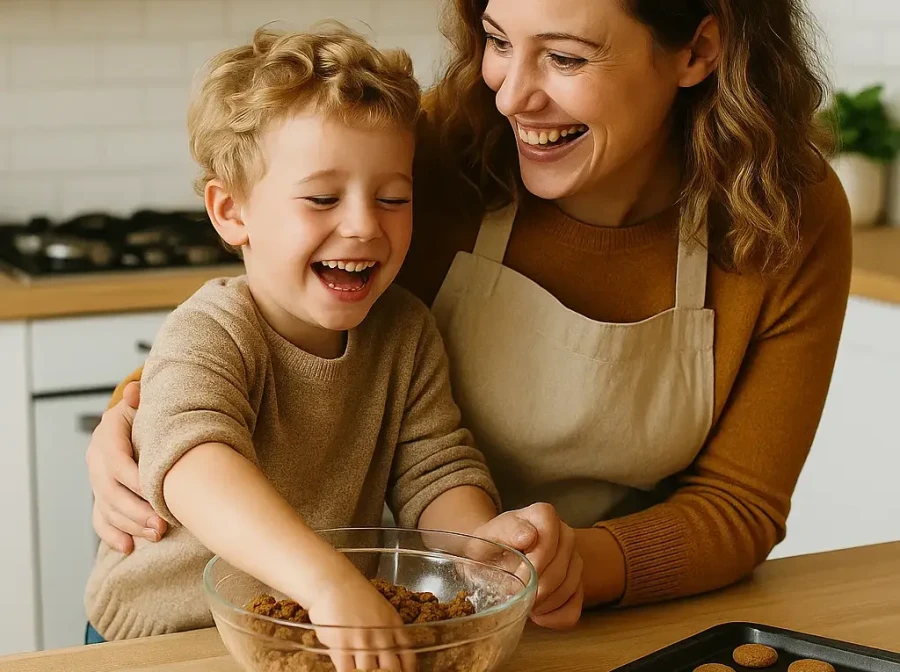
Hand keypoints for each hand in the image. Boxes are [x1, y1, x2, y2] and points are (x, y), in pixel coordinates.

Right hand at [85, 381, 166, 552]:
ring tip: (156, 535)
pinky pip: (100, 519)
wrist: (139, 422)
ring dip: (130, 525)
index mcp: (107, 434)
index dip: (137, 480)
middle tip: (162, 525)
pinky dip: (112, 534)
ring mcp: (97, 479)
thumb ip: (143, 400)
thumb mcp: (148, 403)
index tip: (159, 494)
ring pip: (107, 508)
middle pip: (110, 490)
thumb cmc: (150, 414)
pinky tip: (127, 547)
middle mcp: (97, 458)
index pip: (117, 462)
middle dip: (136, 510)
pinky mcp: (101, 496)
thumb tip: (135, 390)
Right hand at [308, 577, 414, 671]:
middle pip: (391, 669)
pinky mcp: (342, 647)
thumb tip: (393, 652)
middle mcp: (381, 636)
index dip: (407, 670)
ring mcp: (362, 642)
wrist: (334, 584)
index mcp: (394, 626)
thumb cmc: (356, 595)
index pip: (408, 656)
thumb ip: (389, 631)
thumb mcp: (382, 610)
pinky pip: (347, 671)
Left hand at [472, 503, 583, 629]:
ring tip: (524, 604)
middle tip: (517, 597)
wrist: (493, 558)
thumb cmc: (489, 547)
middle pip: (562, 565)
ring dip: (545, 603)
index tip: (518, 575)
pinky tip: (536, 615)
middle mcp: (564, 533)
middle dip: (538, 587)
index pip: (550, 534)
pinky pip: (574, 607)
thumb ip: (506, 531)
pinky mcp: (577, 584)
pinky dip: (554, 617)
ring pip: (570, 587)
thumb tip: (529, 536)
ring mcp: (574, 559)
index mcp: (543, 516)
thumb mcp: (487, 536)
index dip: (537, 559)